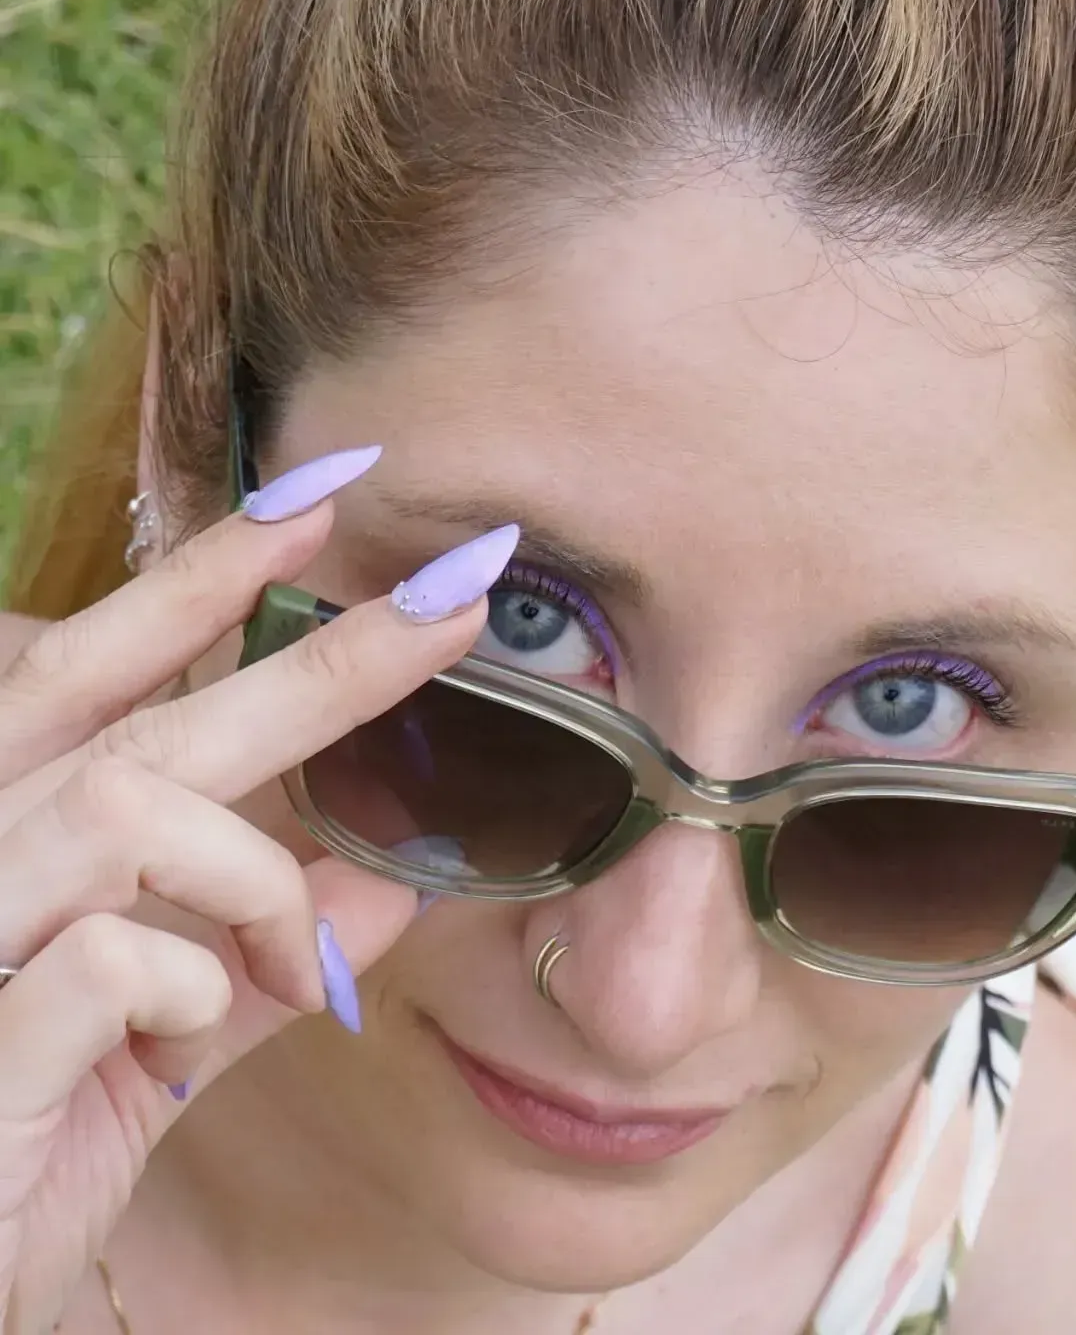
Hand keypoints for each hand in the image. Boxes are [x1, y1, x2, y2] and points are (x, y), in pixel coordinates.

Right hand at [0, 478, 509, 1334]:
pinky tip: (179, 1039)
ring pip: (136, 811)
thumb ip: (261, 962)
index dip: (202, 581)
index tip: (313, 501)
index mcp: (6, 834)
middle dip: (321, 656)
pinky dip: (197, 985)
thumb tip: (390, 889)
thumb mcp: (157, 1046)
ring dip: (253, 881)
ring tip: (282, 956)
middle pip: (150, 721)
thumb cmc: (24, 1146)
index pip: (100, 672)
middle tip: (458, 593)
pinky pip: (123, 956)